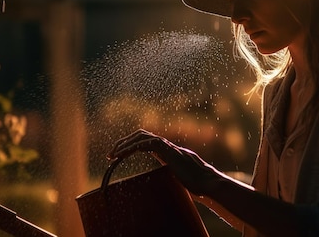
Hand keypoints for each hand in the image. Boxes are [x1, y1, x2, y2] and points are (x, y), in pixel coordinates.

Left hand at [107, 129, 221, 195]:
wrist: (207, 183)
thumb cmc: (195, 183)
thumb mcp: (176, 178)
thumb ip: (169, 174)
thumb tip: (165, 179)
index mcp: (166, 152)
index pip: (145, 142)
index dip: (130, 146)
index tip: (118, 156)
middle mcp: (166, 146)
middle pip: (141, 135)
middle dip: (124, 142)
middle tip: (111, 153)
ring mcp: (168, 147)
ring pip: (142, 136)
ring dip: (126, 143)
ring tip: (114, 153)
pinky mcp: (169, 151)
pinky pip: (148, 143)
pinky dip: (134, 146)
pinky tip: (125, 152)